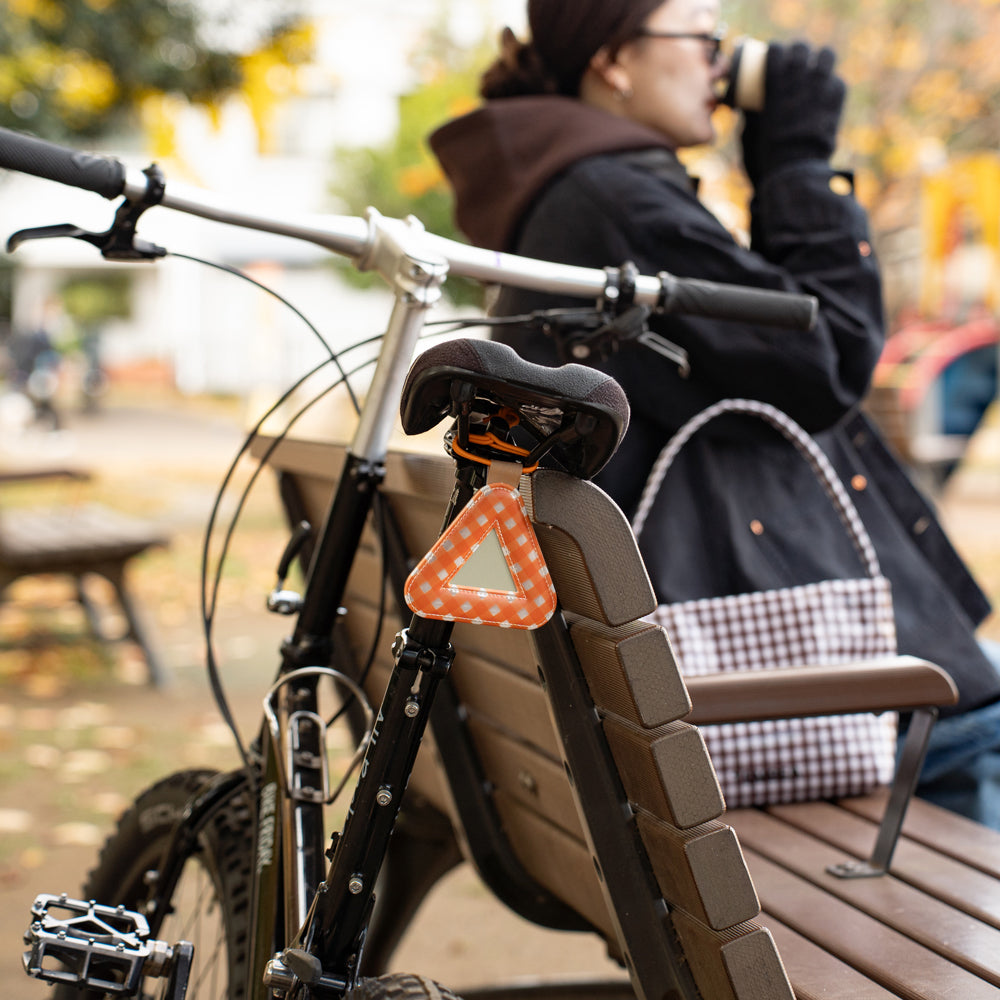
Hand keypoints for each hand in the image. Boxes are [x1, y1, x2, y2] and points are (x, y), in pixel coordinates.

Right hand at [740, 42, 845, 187]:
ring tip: (817, 68)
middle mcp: (799, 79)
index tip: (773, 54)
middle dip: (797, 50)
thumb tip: (747, 105)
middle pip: (801, 47)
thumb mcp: (750, 133)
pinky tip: (827, 91)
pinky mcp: (837, 99)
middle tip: (794, 60)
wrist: (795, 171)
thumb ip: (751, 115)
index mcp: (775, 84)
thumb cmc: (766, 156)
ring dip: (821, 58)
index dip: (775, 49)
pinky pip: (837, 82)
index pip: (777, 50)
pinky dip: (832, 85)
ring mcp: (821, 87)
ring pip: (827, 55)